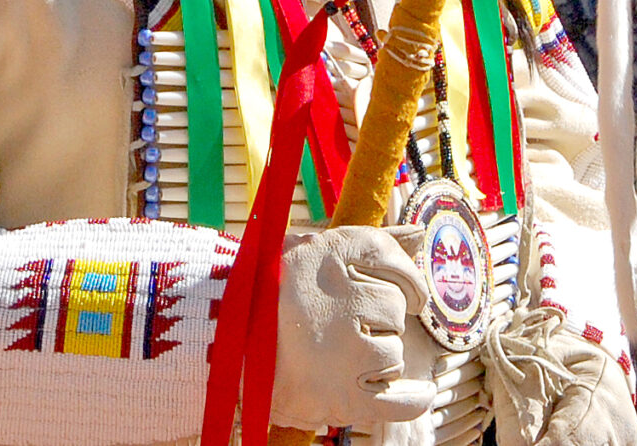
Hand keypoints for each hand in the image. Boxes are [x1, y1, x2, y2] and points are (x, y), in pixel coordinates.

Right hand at [271, 225, 443, 431]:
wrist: (216, 347)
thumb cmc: (264, 294)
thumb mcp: (308, 251)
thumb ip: (370, 244)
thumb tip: (420, 235)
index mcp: (330, 253)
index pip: (390, 256)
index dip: (404, 275)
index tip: (406, 290)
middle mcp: (345, 298)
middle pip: (394, 307)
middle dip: (377, 317)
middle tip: (341, 324)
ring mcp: (349, 350)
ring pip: (394, 351)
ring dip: (377, 354)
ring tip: (337, 354)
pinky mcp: (347, 395)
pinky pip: (402, 400)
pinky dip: (413, 398)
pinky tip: (416, 392)